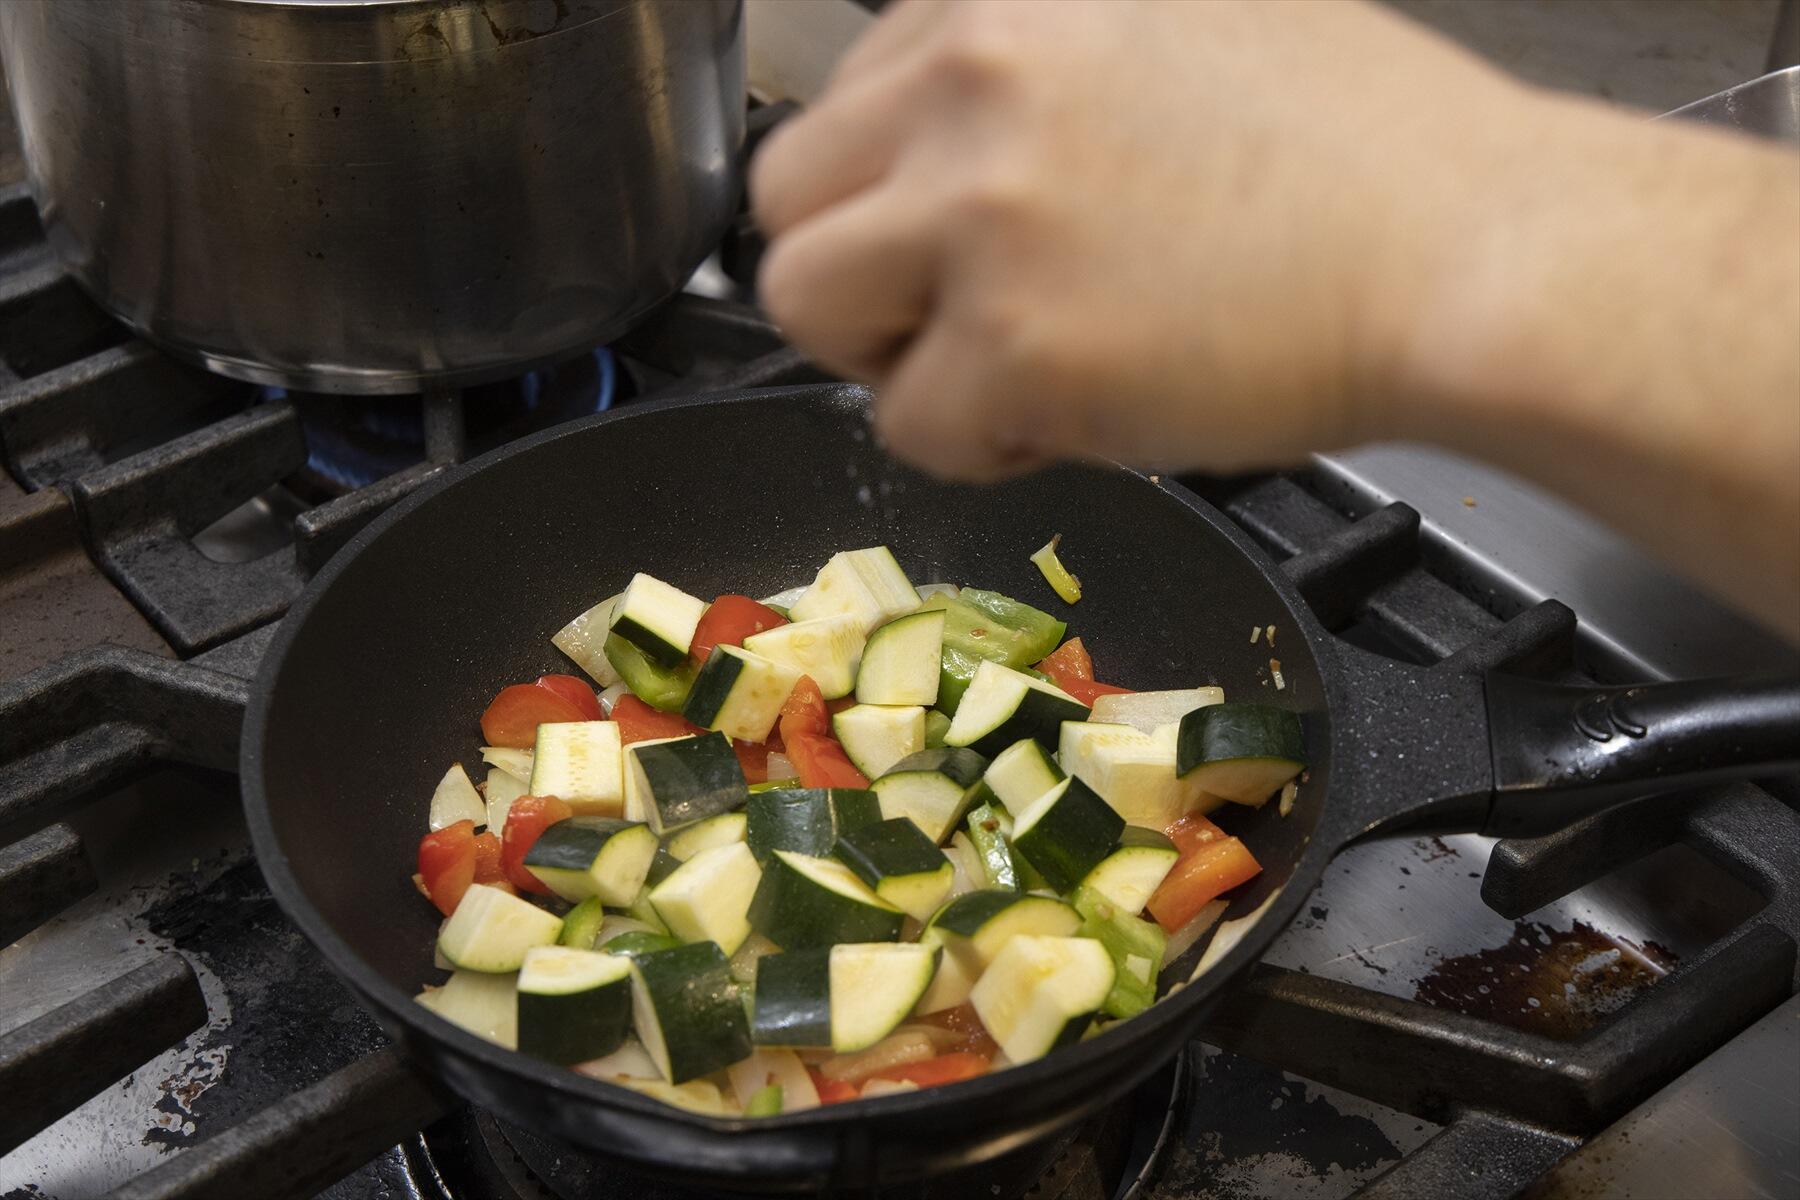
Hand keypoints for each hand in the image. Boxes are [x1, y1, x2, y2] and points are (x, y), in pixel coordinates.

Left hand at [750, 0, 1533, 479]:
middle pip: (788, 203)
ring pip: (808, 307)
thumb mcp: (1186, 21)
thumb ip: (1042, 60)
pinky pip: (908, 427)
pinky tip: (1076, 415)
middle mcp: (967, 83)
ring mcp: (981, 213)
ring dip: (891, 357)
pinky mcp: (1012, 346)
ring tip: (1006, 368)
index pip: (843, 104)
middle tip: (956, 315)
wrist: (1468, 250)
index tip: (955, 237)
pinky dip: (978, 445)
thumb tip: (952, 134)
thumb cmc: (1361, 150)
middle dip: (861, 274)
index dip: (894, 192)